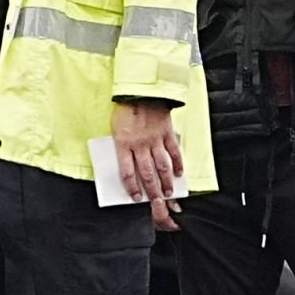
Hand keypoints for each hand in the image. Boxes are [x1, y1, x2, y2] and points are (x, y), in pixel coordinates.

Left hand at [112, 100, 183, 227]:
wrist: (141, 91)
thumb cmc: (125, 109)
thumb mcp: (115, 128)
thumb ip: (121, 146)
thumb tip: (125, 163)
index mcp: (124, 144)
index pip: (127, 172)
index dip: (132, 187)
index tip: (136, 197)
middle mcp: (140, 145)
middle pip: (147, 173)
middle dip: (152, 191)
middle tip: (156, 203)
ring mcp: (155, 139)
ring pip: (161, 166)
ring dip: (165, 181)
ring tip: (168, 193)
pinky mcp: (166, 133)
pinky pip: (173, 152)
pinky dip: (177, 164)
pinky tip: (179, 174)